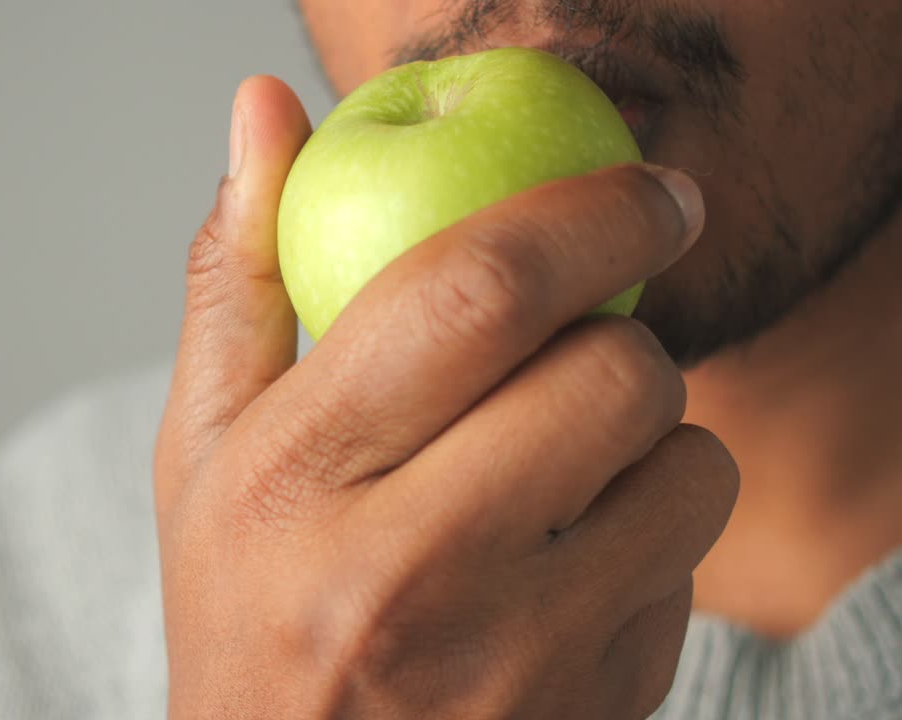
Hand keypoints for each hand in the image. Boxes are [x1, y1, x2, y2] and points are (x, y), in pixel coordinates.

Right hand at [155, 75, 737, 718]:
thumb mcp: (206, 449)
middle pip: (617, 372)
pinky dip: (655, 541)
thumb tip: (265, 109)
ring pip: (691, 469)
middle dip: (624, 333)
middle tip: (574, 355)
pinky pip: (695, 569)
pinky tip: (568, 572)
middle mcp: (410, 576)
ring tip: (563, 473)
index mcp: (299, 482)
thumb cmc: (244, 612)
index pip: (475, 291)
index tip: (653, 190)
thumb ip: (239, 275)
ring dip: (655, 438)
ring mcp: (518, 663)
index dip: (590, 210)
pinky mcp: (601, 711)